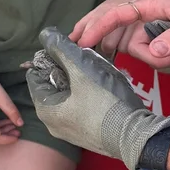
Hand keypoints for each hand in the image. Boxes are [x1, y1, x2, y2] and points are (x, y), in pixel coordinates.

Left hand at [25, 28, 169, 169]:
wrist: (135, 135)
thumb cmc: (106, 102)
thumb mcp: (81, 69)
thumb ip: (60, 49)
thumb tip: (45, 34)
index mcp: (45, 110)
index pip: (35, 75)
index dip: (50, 59)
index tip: (69, 54)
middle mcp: (52, 124)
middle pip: (52, 85)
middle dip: (68, 70)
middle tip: (87, 63)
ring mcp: (69, 131)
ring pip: (68, 95)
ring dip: (80, 81)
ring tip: (98, 75)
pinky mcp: (86, 134)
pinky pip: (80, 108)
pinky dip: (88, 95)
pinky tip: (104, 91)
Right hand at [73, 0, 169, 69]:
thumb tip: (154, 51)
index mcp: (154, 5)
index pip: (118, 14)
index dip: (98, 27)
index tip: (82, 42)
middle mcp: (152, 19)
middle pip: (136, 44)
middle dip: (154, 55)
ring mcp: (160, 33)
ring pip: (150, 56)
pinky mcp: (168, 45)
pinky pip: (162, 60)